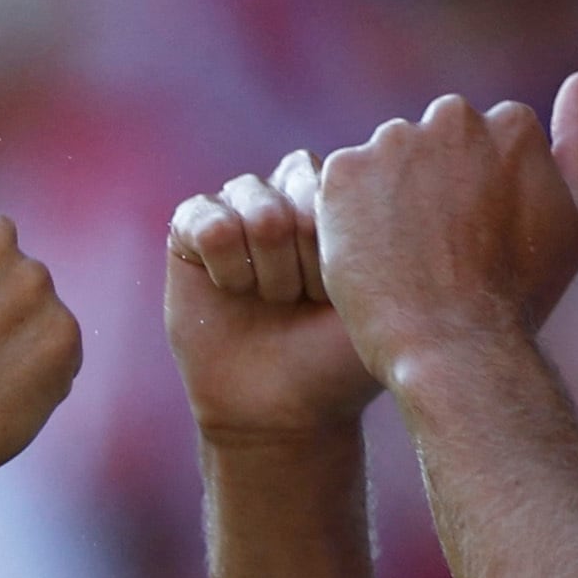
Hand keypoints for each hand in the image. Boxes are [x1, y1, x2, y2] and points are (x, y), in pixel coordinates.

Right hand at [165, 149, 377, 440]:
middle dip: (305, 256)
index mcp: (334, 202)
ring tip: (272, 300)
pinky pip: (205, 221)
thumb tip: (389, 167)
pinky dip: (224, 266)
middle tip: (304, 300)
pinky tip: (231, 292)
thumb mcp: (381, 294)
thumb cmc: (339, 358)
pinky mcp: (188, 231)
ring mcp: (235, 209)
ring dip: (267, 268)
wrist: (281, 410)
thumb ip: (387, 231)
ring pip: (254, 205)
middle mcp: (284, 195)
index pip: (336, 178)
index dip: (337, 241)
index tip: (343, 291)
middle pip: (294, 185)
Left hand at [314, 80, 577, 386]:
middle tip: (438, 250)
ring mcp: (393, 142)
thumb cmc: (522, 293)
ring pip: (385, 162)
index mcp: (510, 123)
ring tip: (404, 258)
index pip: (484, 140)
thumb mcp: (576, 221)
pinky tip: (371, 258)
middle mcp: (451, 118)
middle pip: (432, 143)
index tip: (478, 238)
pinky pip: (341, 184)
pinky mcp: (341, 172)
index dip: (477, 195)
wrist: (452, 345)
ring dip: (388, 197)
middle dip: (431, 184)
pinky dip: (349, 216)